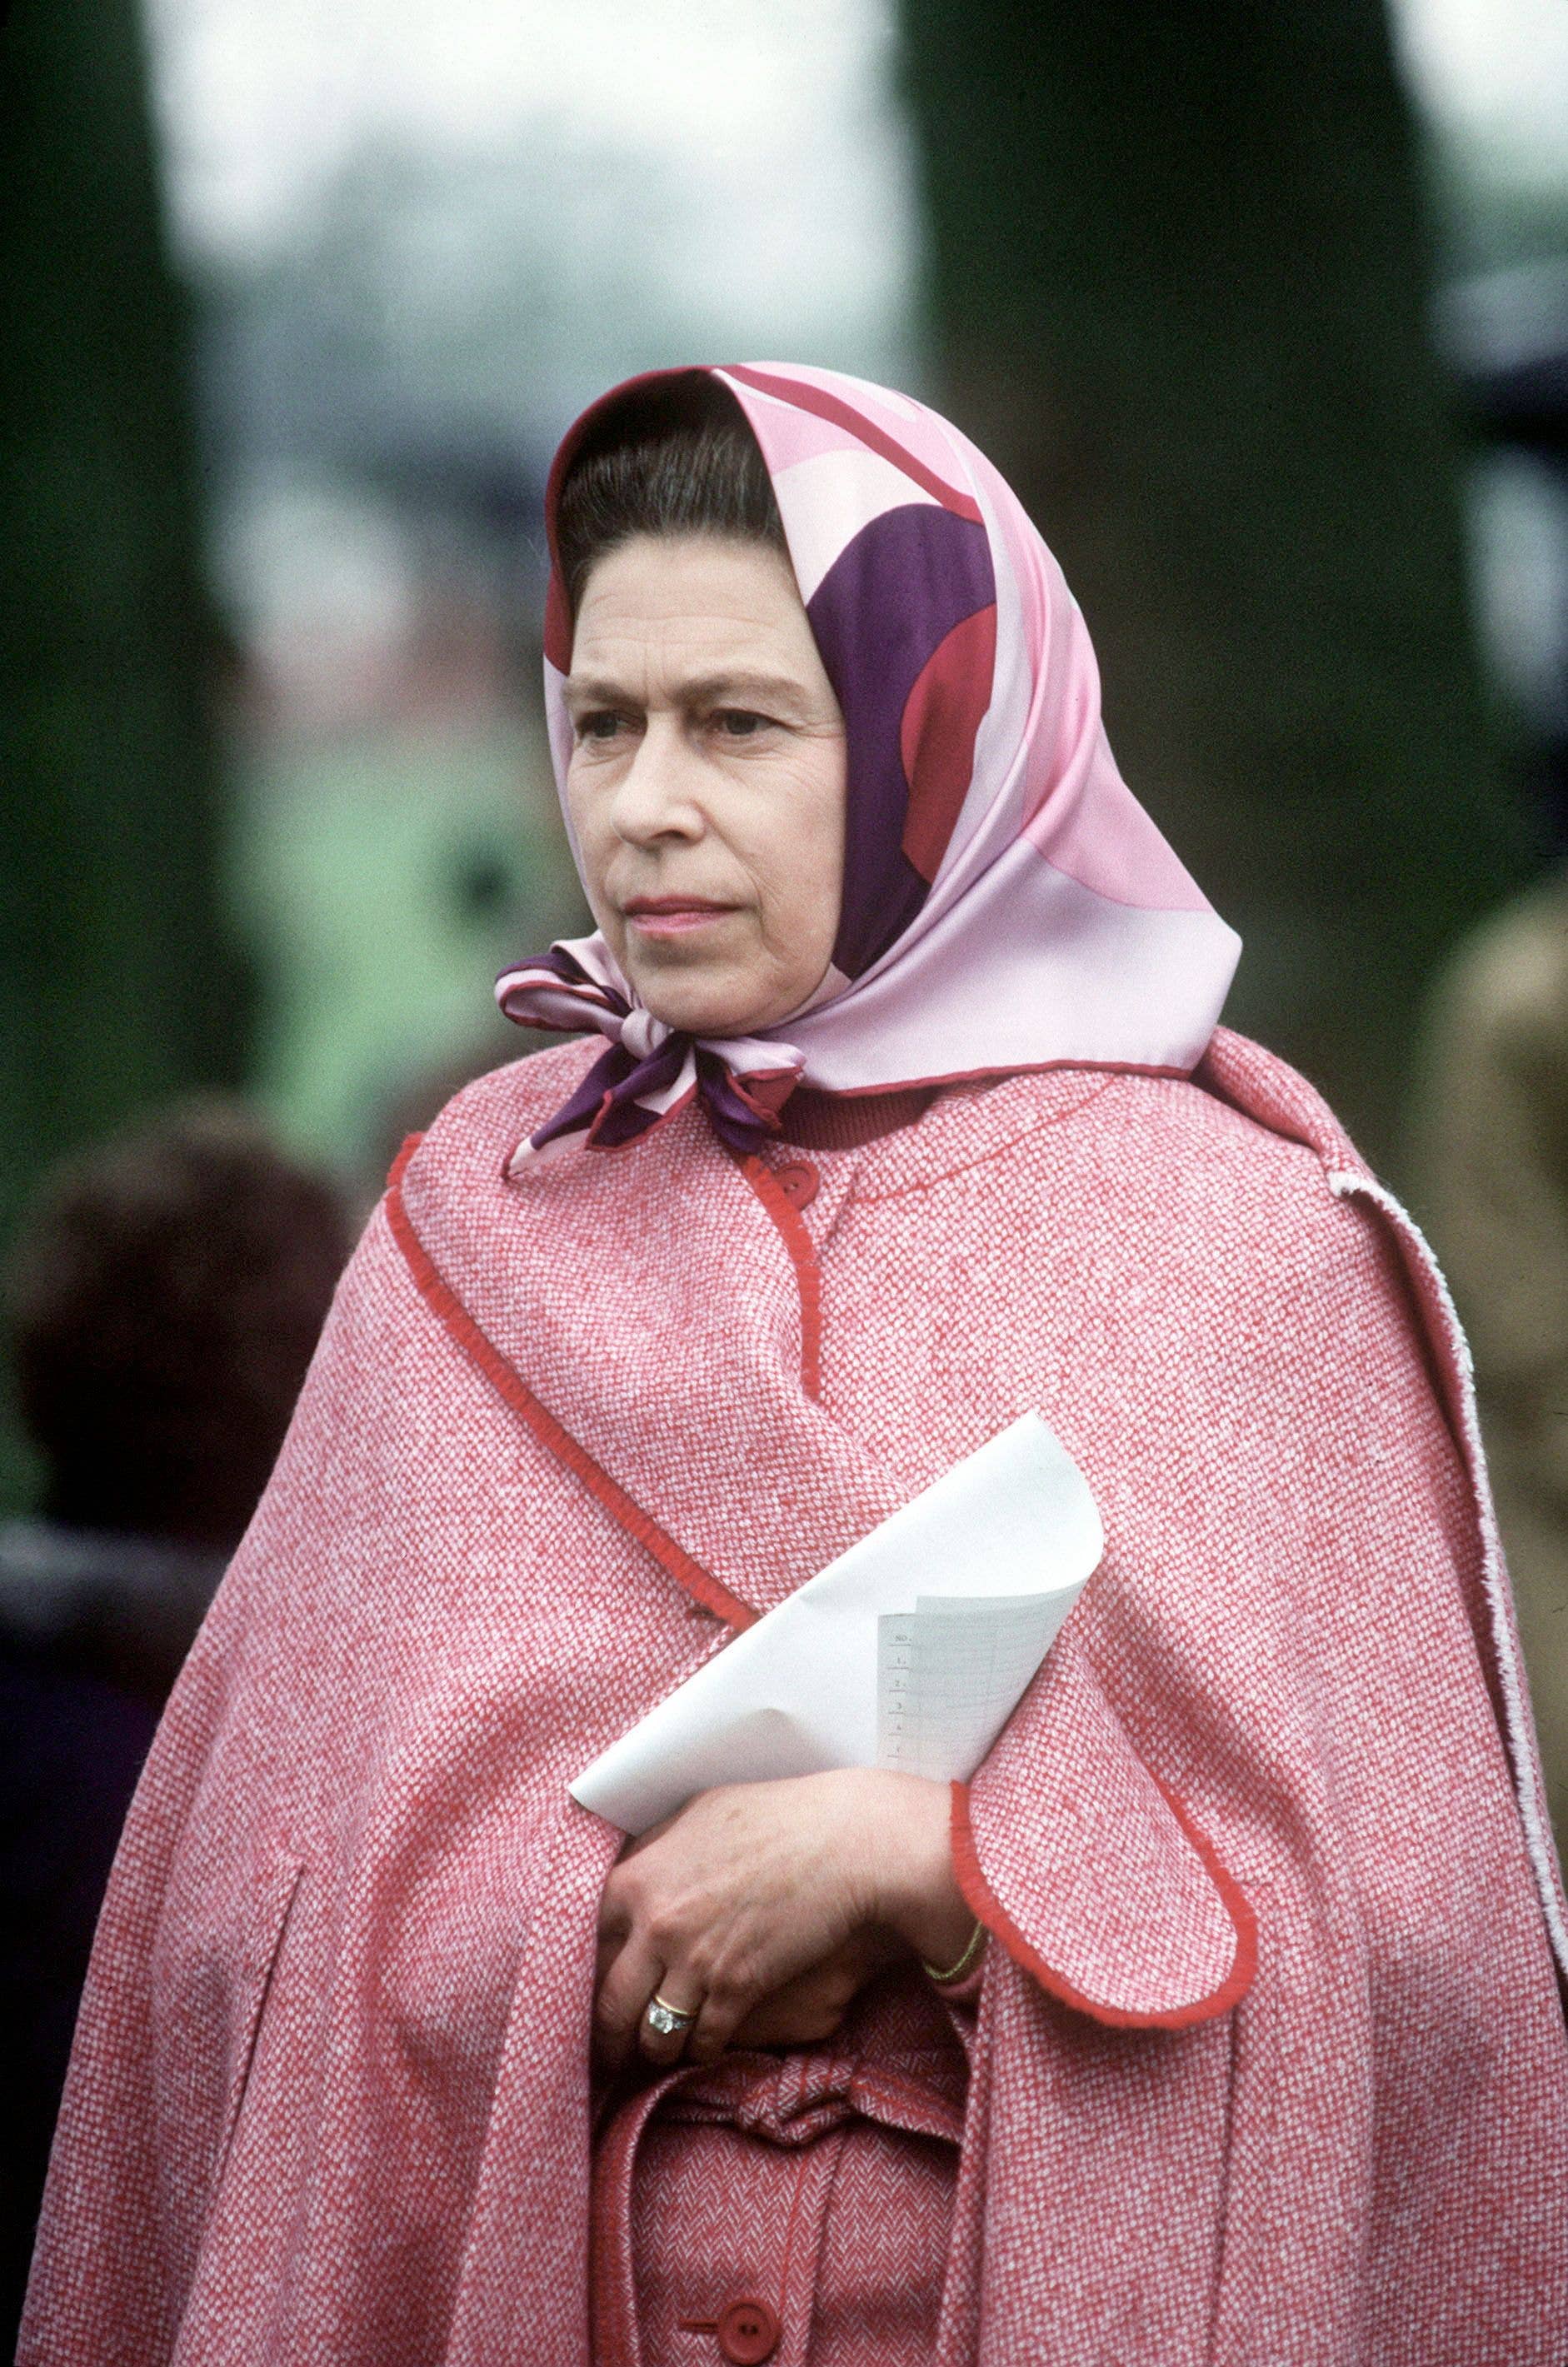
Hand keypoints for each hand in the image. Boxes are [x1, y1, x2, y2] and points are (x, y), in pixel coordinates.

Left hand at [593, 1768, 970, 2073]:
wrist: (842, 1841)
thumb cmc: (774, 1816)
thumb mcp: (698, 1814)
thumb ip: (654, 1848)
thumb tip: (631, 1869)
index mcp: (637, 1878)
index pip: (584, 1943)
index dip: (583, 1974)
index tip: (587, 1991)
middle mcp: (656, 1925)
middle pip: (609, 2003)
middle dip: (606, 2037)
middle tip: (607, 2053)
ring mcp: (695, 1962)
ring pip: (653, 2034)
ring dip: (654, 2050)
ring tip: (657, 2054)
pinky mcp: (737, 1989)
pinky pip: (703, 2041)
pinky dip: (701, 2050)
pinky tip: (705, 2046)